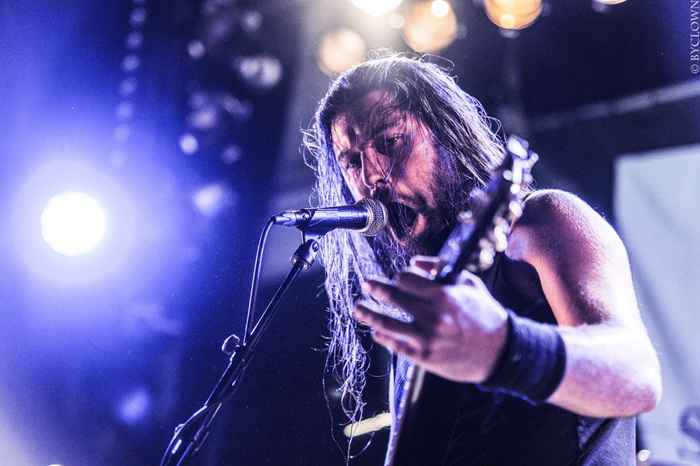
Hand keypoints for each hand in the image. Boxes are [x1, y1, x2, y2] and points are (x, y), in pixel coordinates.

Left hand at [354, 256, 509, 382]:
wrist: (500, 351)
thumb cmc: (484, 313)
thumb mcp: (469, 283)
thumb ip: (440, 269)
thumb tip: (414, 263)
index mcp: (442, 295)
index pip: (405, 279)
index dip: (400, 278)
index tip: (399, 280)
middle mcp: (432, 316)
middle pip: (391, 297)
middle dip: (375, 288)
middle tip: (367, 284)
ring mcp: (426, 338)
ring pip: (386, 324)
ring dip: (368, 314)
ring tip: (358, 308)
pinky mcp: (423, 357)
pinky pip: (395, 345)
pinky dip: (382, 337)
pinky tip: (376, 332)